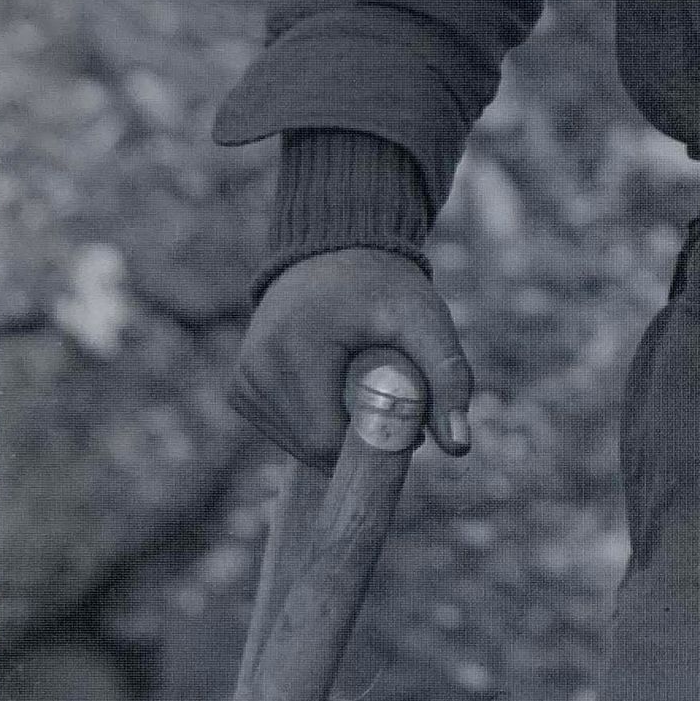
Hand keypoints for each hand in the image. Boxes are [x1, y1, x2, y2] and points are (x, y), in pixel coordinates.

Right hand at [228, 248, 473, 472]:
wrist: (336, 252)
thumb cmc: (384, 287)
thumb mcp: (425, 320)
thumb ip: (448, 378)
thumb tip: (459, 448)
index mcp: (295, 347)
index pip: (325, 439)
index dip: (372, 446)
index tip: (408, 426)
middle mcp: (256, 366)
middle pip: (310, 447)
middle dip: (357, 441)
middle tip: (392, 402)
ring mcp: (242, 380)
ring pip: (295, 446)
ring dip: (336, 434)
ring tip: (364, 388)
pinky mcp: (239, 389)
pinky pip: (283, 433)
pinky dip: (315, 424)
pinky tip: (335, 389)